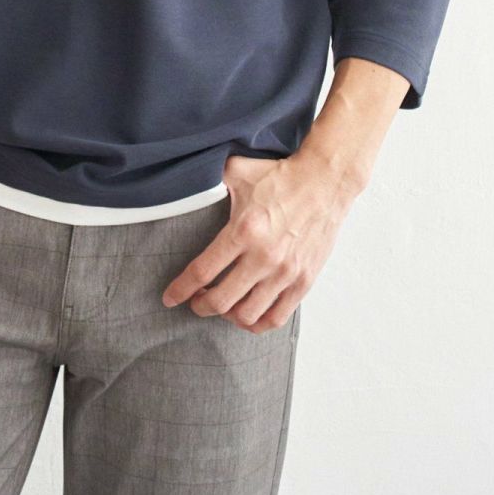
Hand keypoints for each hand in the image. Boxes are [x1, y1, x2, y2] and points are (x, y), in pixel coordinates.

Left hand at [160, 152, 355, 332]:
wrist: (324, 181)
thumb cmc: (280, 176)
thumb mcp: (238, 171)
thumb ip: (210, 180)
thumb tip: (186, 182)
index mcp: (243, 230)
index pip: (202, 271)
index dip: (181, 289)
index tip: (169, 297)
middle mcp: (264, 256)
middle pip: (221, 300)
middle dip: (201, 306)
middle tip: (195, 301)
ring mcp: (285, 273)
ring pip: (247, 315)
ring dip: (227, 316)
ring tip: (222, 304)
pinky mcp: (303, 281)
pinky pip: (276, 318)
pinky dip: (257, 323)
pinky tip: (247, 313)